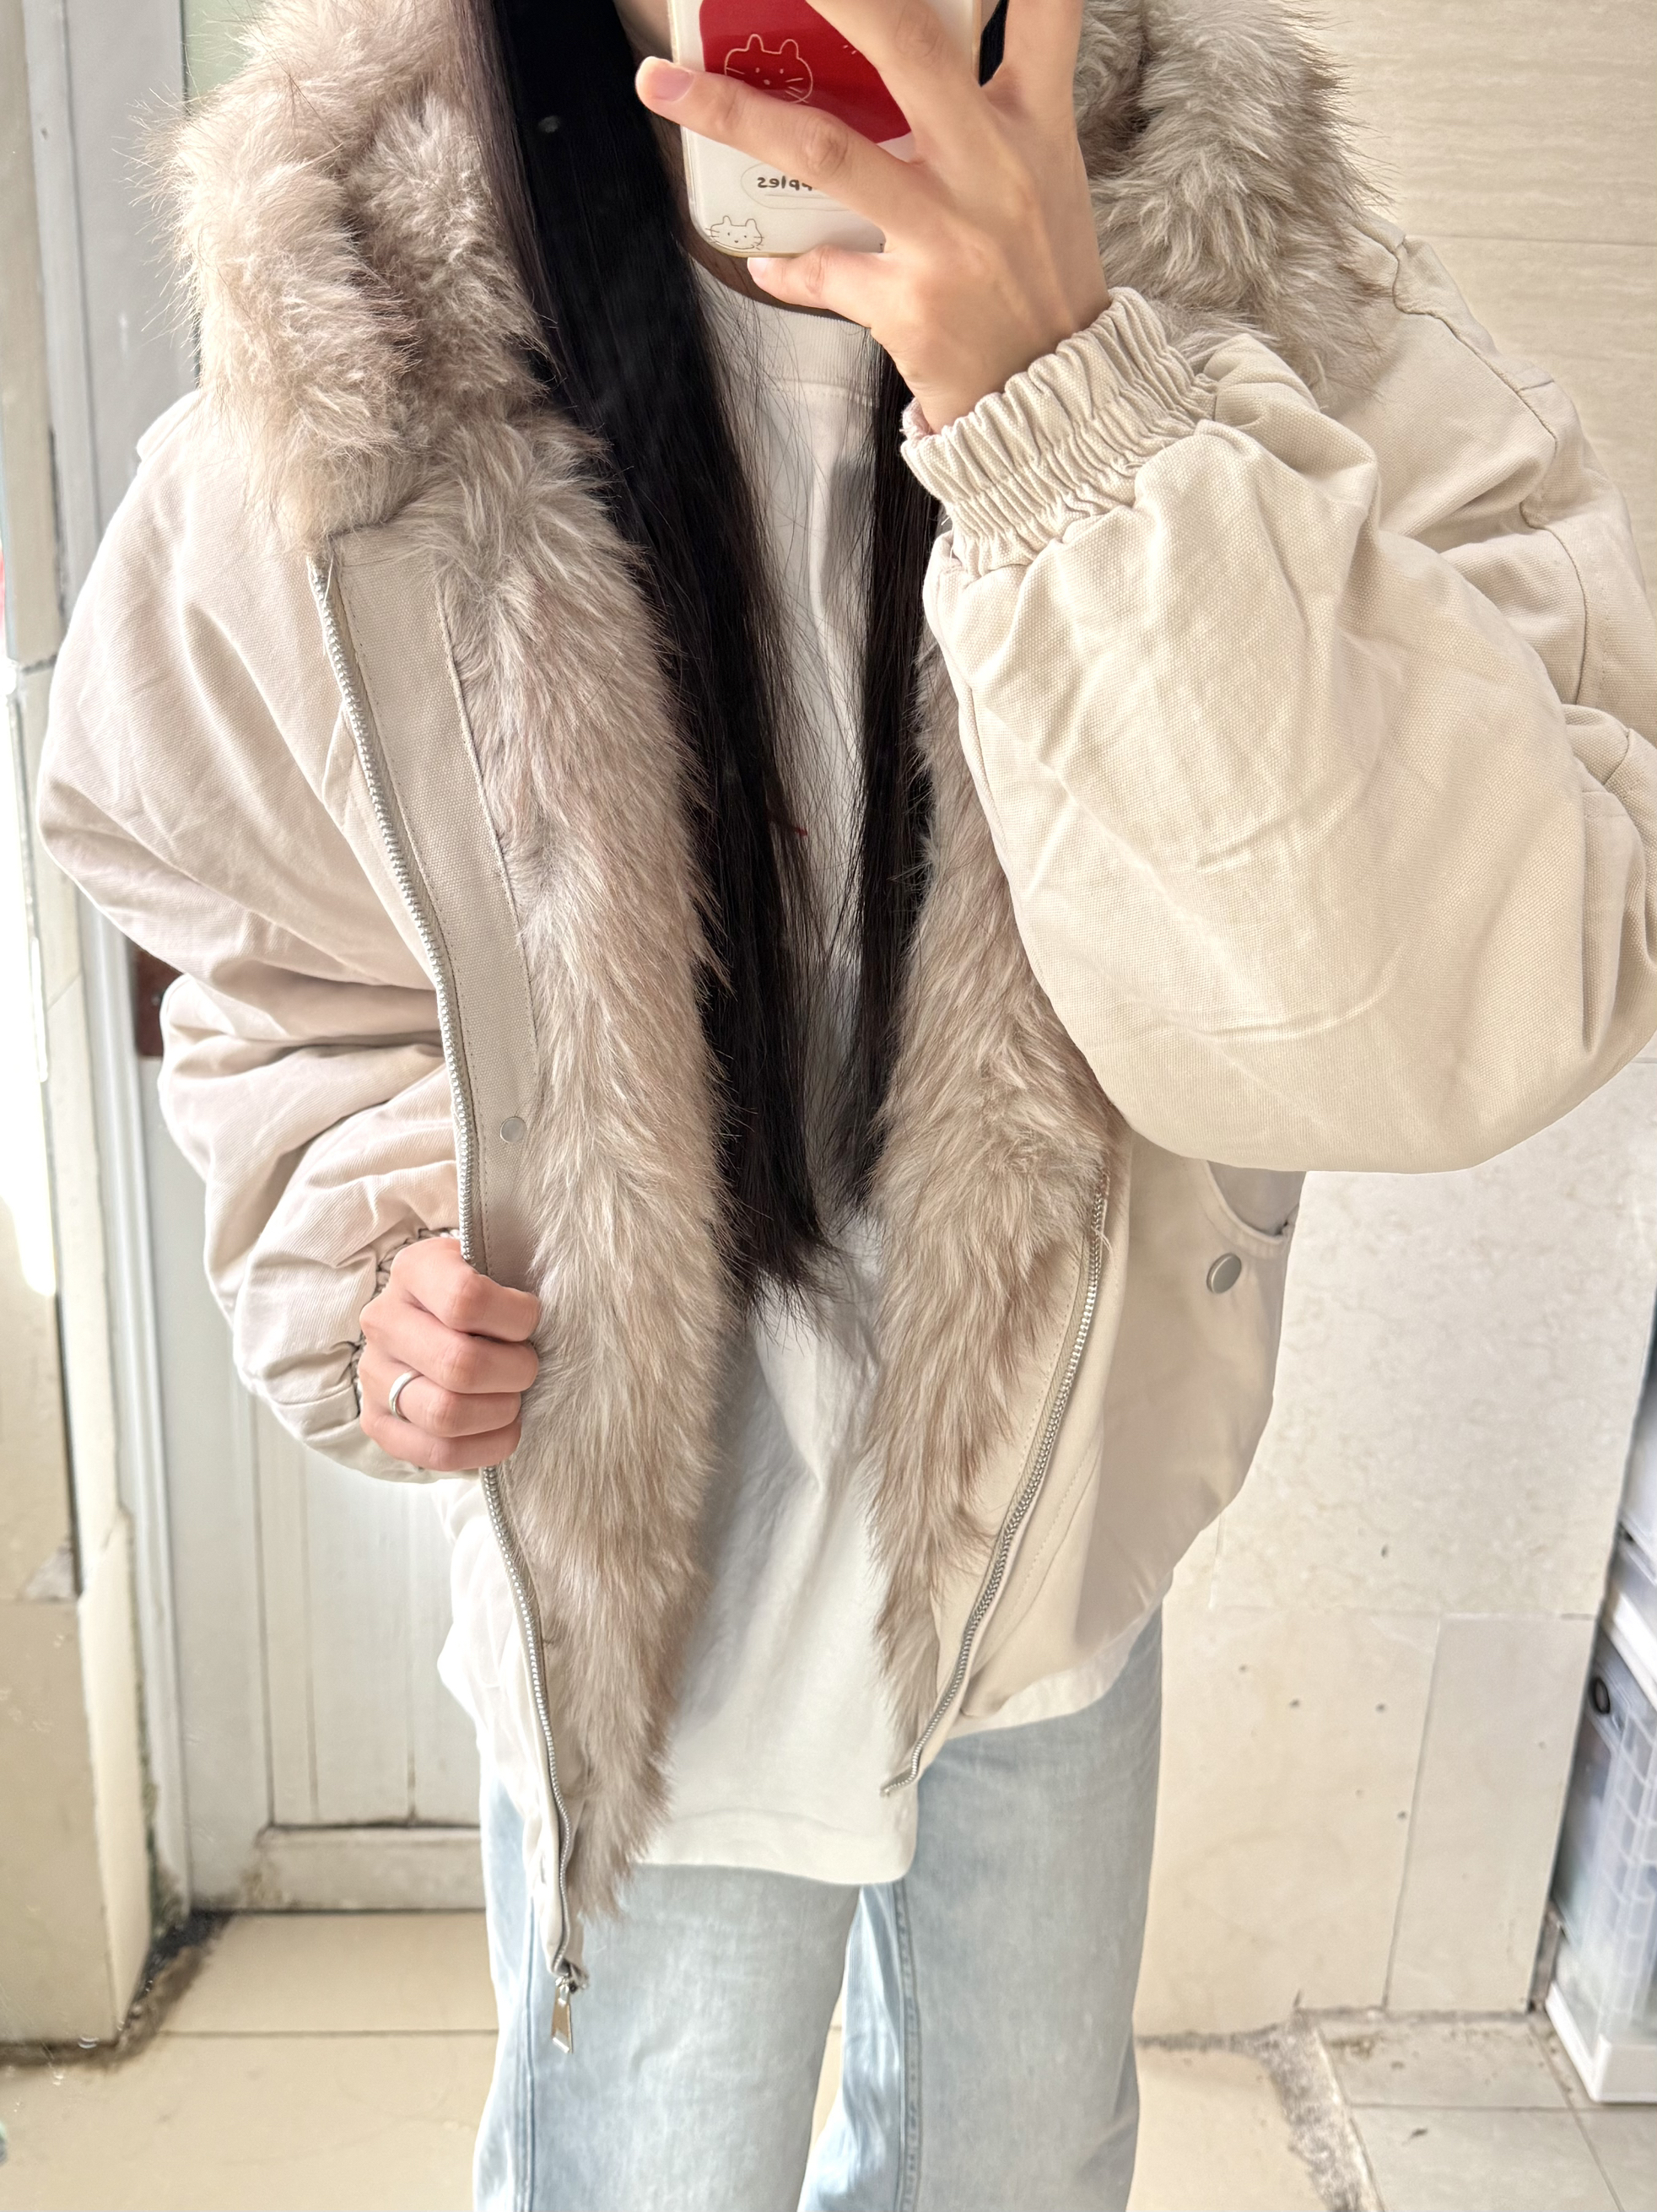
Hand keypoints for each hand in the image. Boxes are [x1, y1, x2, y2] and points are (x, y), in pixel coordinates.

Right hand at [358, 1237, 539, 1471]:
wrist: (444, 1322)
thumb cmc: (489, 1294)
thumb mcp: (501, 1264)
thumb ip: (522, 1274)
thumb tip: (563, 1308)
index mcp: (416, 1269)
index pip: (465, 1300)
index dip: (516, 1319)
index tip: (530, 1322)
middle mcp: (384, 1320)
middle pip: (459, 1365)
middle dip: (515, 1372)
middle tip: (527, 1366)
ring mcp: (373, 1374)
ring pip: (445, 1414)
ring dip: (500, 1411)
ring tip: (513, 1396)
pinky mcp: (377, 1421)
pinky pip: (436, 1453)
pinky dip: (484, 1448)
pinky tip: (503, 1428)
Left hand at [635, 0, 1106, 429]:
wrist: (1056, 397)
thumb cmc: (1040, 277)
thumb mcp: (1044, 178)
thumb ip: (987, 111)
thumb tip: (913, 50)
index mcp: (1036, 126)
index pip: (1043, 12)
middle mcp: (994, 169)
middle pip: (909, 46)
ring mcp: (948, 237)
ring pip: (826, 151)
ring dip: (732, 112)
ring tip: (662, 86)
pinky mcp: (911, 304)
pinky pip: (821, 270)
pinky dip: (783, 263)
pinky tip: (763, 256)